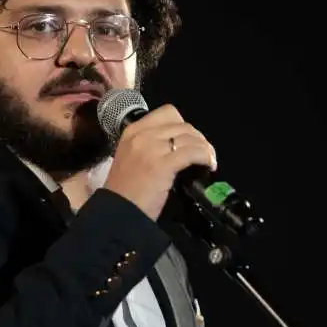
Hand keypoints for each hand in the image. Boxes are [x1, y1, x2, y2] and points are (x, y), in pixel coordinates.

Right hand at [102, 104, 216, 220]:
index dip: (183, 126)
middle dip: (197, 138)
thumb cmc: (125, 191)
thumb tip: (175, 145)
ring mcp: (153, 148)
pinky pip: (193, 152)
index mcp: (133, 131)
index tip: (188, 140)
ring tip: (208, 161)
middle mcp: (142, 135)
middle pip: (183, 125)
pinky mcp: (164, 164)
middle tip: (202, 153)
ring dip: (205, 148)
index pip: (167, 113)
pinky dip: (205, 157)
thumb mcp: (131, 157)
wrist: (118, 213)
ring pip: (190, 137)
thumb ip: (149, 146)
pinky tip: (209, 166)